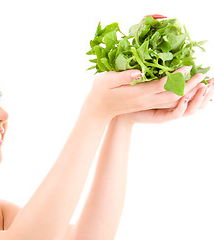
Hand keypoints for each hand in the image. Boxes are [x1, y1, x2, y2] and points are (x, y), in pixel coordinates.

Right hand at [82, 66, 203, 120]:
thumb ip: (123, 75)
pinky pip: (168, 102)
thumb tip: (140, 71)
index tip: (188, 66)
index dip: (176, 76)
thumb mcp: (106, 80)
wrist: (97, 110)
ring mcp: (147, 104)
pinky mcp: (147, 104)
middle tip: (203, 74)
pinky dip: (180, 96)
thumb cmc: (99, 92)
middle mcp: (145, 100)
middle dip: (189, 85)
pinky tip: (186, 89)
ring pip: (173, 101)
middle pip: (173, 95)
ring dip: (188, 92)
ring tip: (200, 82)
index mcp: (138, 94)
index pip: (162, 85)